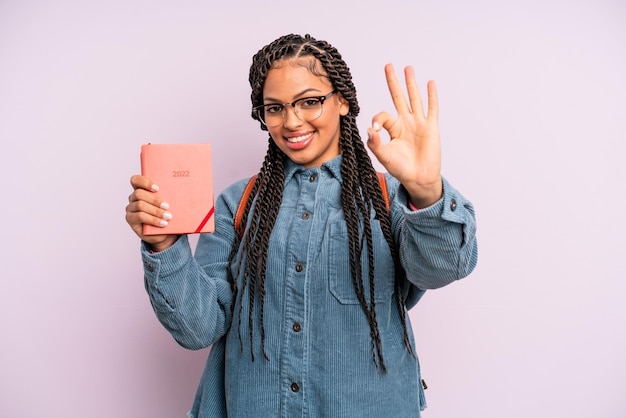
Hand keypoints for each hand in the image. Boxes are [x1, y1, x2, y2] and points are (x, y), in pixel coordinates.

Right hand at [125, 175, 178, 251]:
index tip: (158, 188)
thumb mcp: (170, 204)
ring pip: (140, 205)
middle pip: (139, 193)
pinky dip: (153, 219)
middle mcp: (134, 198)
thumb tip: (184, 190)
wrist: (165, 233)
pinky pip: (139, 216)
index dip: (145, 182)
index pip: (136, 180)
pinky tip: (163, 223)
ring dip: (156, 211)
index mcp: (142, 190)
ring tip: (168, 216)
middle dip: (154, 199)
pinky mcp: (131, 219)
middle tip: (167, 206)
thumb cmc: (167, 215)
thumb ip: (170, 195)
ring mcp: (131, 208)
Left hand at [367, 64, 442, 207]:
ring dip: (411, 83)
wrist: (419, 178)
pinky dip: (431, 96)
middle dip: (393, 82)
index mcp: (393, 129)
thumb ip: (375, 143)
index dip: (377, 119)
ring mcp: (419, 123)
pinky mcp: (431, 127)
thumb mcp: (384, 156)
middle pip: (398, 97)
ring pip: (414, 98)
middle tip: (388, 66)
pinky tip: (430, 83)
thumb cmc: (401, 168)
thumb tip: (369, 129)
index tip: (375, 130)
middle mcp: (405, 123)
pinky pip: (431, 108)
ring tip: (408, 68)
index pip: (383, 116)